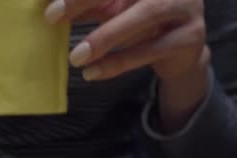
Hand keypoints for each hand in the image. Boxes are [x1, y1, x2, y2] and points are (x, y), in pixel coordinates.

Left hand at [45, 0, 206, 81]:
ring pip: (142, 17)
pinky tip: (92, 72)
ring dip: (104, 37)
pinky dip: (117, 63)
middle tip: (51, 17)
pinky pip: (149, 50)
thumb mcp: (112, 7)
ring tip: (75, 57)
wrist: (181, 50)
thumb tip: (47, 6)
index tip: (49, 2)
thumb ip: (87, 4)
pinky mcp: (190, 37)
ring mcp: (186, 6)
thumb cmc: (140, 21)